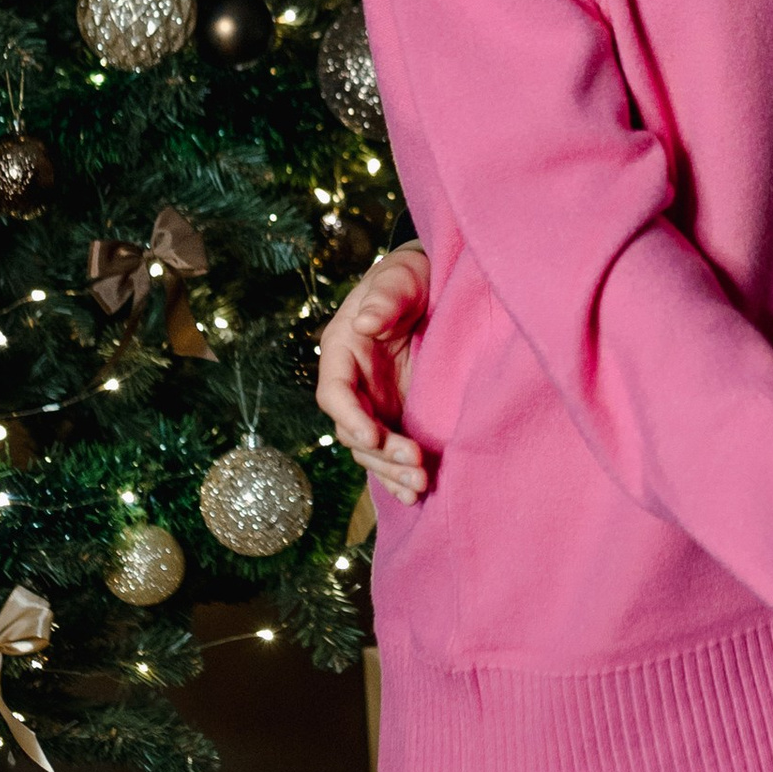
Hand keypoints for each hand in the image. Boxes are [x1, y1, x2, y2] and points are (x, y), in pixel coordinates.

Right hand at [315, 239, 433, 502]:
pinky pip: (390, 453)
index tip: (373, 434)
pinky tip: (417, 495)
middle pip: (353, 430)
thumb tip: (366, 322)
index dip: (349, 416)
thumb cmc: (413, 276)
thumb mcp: (401, 276)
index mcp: (343, 349)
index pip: (334, 392)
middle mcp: (353, 382)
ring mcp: (375, 402)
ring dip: (392, 472)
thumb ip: (385, 298)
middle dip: (380, 453)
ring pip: (371, 449)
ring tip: (420, 487)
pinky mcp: (397, 415)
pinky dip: (399, 475)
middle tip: (414, 465)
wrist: (438, 285)